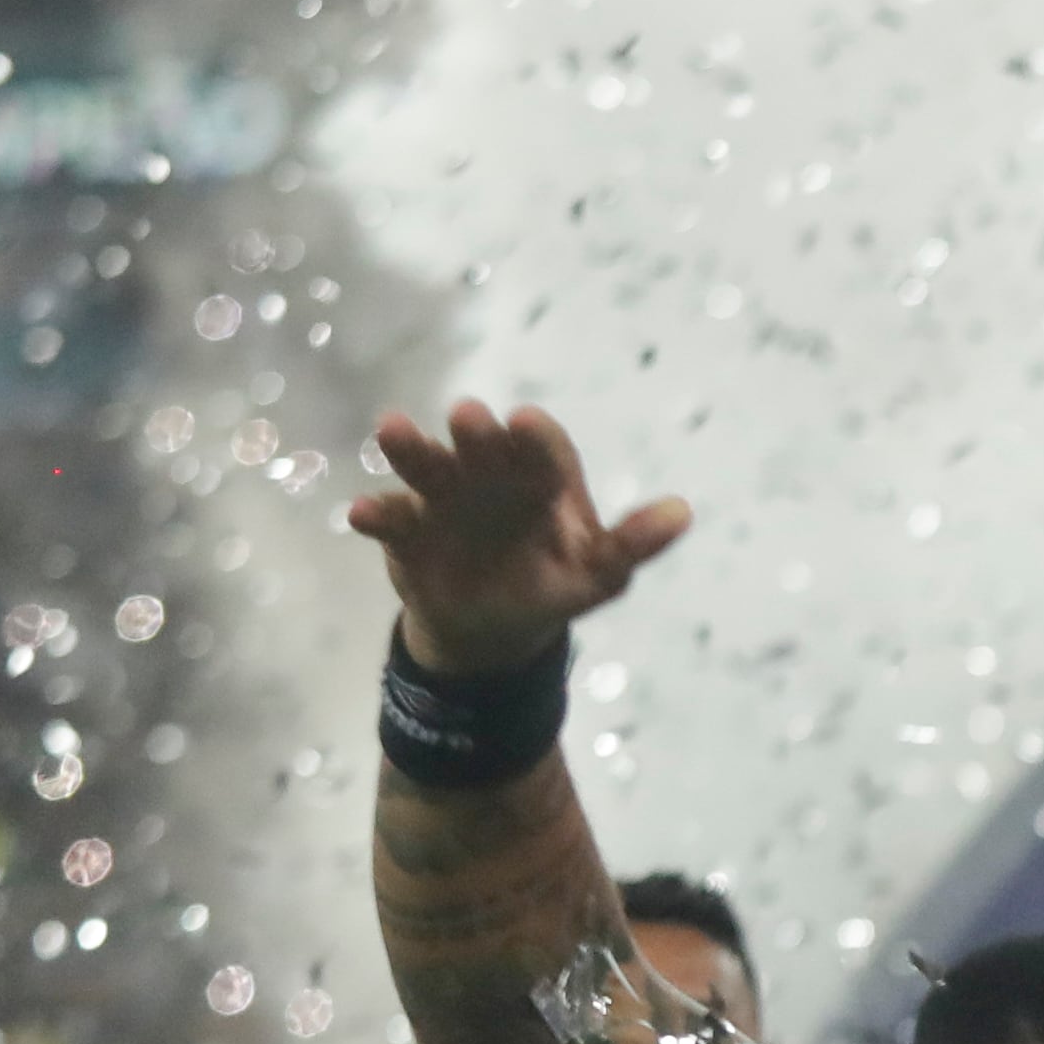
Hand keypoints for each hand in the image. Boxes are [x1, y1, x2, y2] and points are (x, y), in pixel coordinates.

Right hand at [350, 399, 690, 675]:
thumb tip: (682, 512)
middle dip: (476, 434)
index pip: (543, 449)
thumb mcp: (597, 574)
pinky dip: (377, 514)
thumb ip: (630, 545)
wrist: (491, 629)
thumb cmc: (551, 584)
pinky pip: (390, 518)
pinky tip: (360, 513)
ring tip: (391, 427)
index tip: (526, 423)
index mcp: (542, 480)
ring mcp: (444, 499)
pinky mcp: (407, 530)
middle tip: (468, 415)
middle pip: (483, 448)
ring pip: (427, 466)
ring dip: (411, 448)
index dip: (536, 437)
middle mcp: (491, 476)